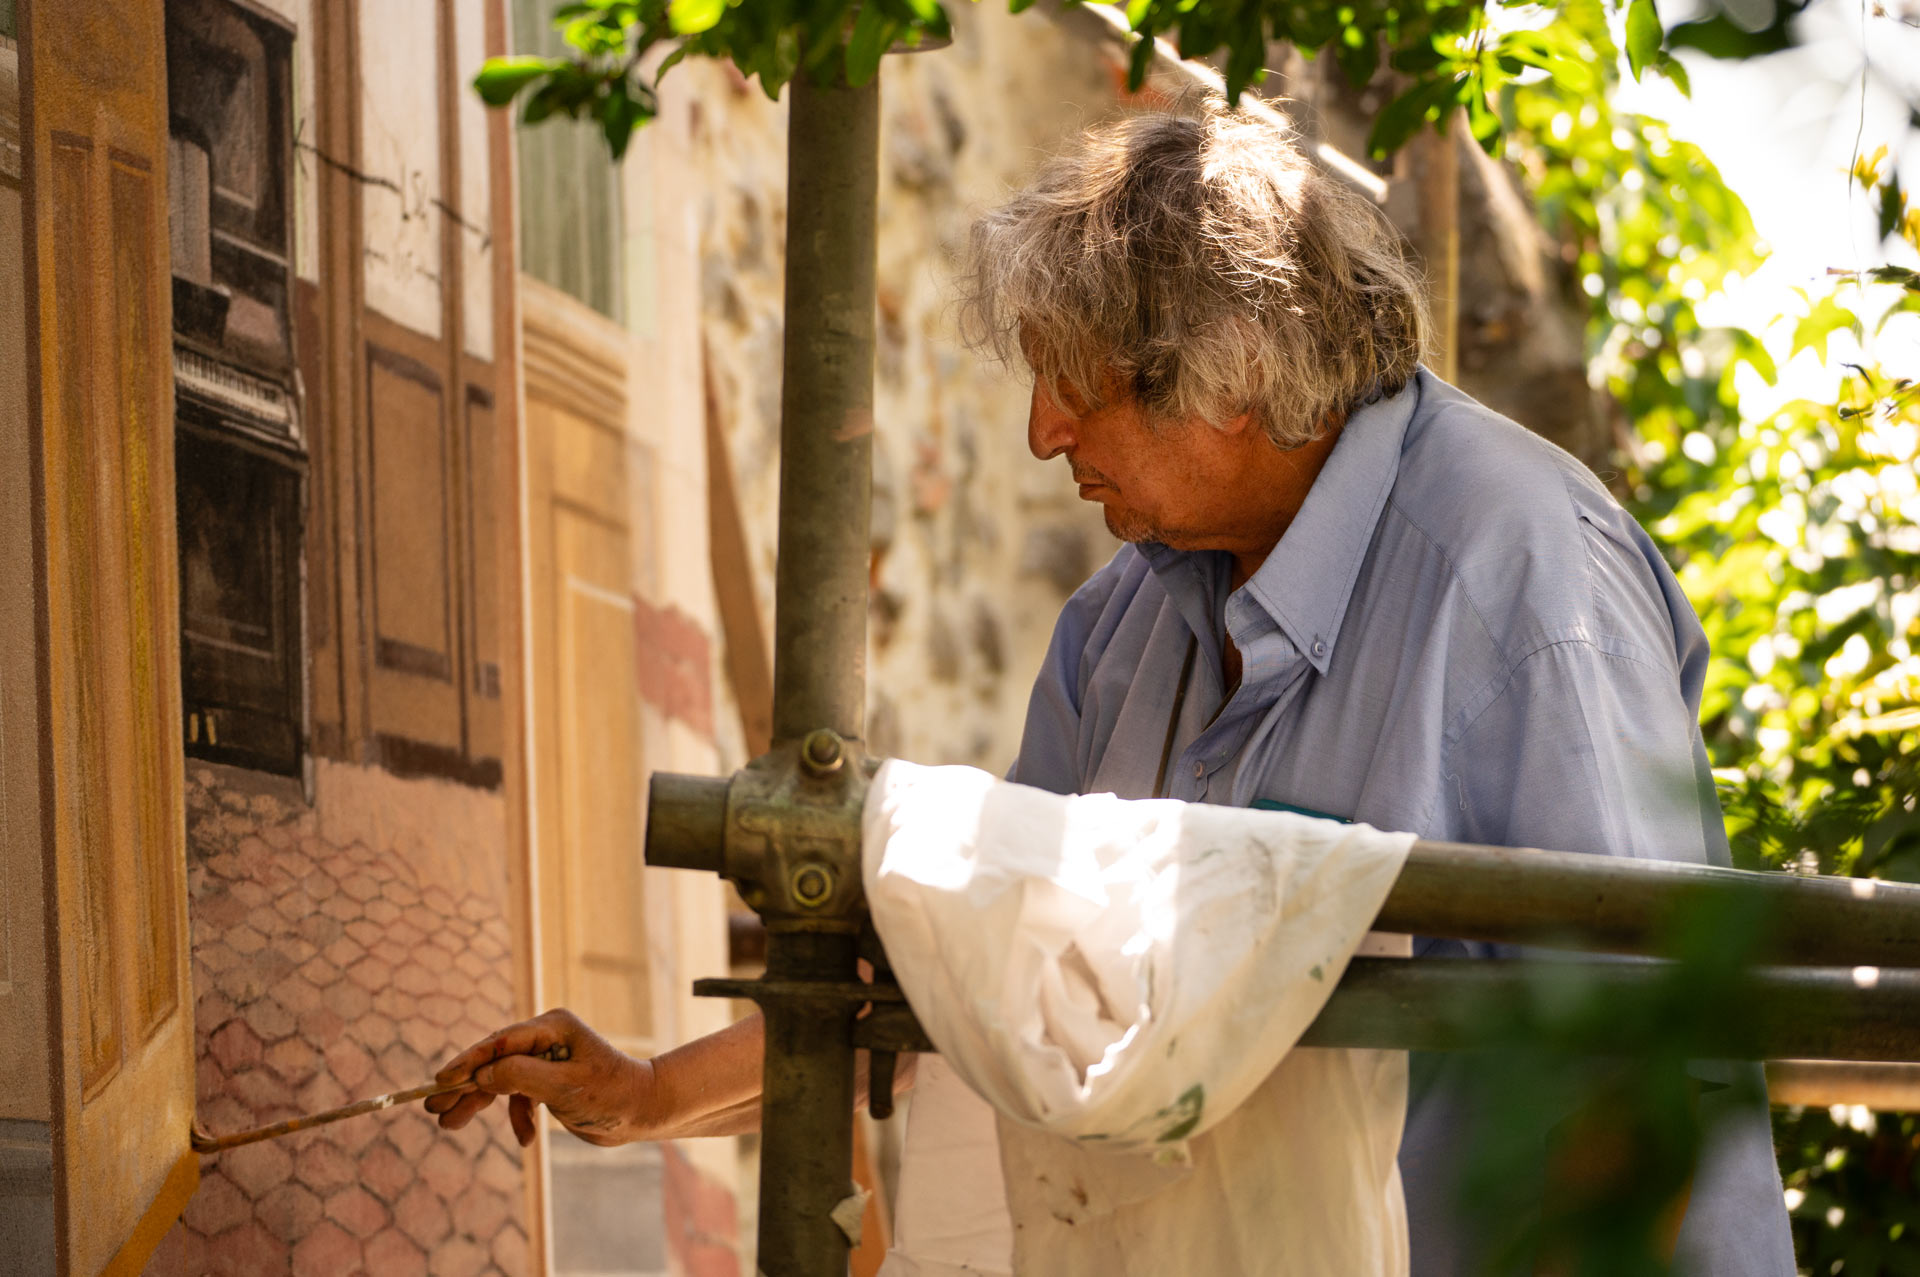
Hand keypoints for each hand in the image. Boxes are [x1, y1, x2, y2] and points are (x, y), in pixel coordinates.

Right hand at [427, 1008, 650, 1147]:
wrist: (644, 1113)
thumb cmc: (611, 1094)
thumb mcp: (563, 1088)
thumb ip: (520, 1077)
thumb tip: (481, 1073)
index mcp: (552, 1027)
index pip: (500, 1042)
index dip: (468, 1061)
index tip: (441, 1079)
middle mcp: (547, 1038)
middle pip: (494, 1061)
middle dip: (465, 1085)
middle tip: (432, 1106)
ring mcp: (547, 1060)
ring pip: (501, 1080)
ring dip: (479, 1103)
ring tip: (449, 1123)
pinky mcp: (549, 1083)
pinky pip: (519, 1098)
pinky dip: (517, 1118)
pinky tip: (526, 1139)